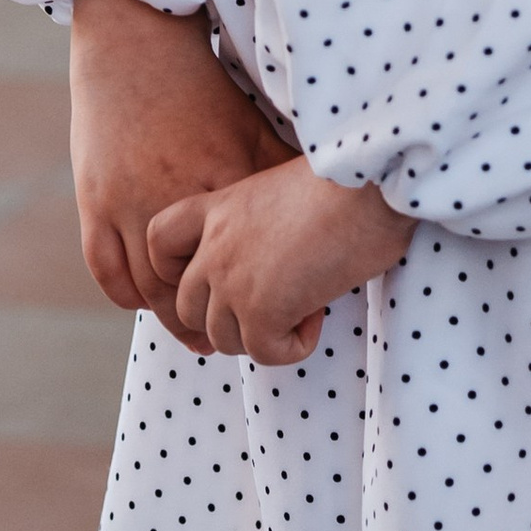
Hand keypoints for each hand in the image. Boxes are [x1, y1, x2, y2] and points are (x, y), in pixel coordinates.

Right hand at [69, 0, 285, 346]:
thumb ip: (279, 172)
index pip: (245, 267)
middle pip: (192, 293)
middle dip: (212, 325)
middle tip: (230, 339)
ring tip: (194, 328)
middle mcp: (172, 197)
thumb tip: (331, 198)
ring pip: (149, 291)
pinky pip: (106, 272)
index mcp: (221, 181)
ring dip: (171, 317)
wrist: (135, 45)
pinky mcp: (92, 202)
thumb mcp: (251, 126)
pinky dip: (127, 294)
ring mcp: (126, 203)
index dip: (265, 303)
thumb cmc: (203, 87)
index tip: (281, 318)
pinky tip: (148, 298)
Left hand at [148, 157, 414, 368]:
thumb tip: (277, 253)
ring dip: (262, 334)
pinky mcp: (261, 310)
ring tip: (304, 305)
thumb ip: (260, 220)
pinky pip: (264, 353)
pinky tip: (318, 313)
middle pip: (187, 307)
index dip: (174, 270)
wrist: (370, 181)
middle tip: (274, 305)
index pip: (160, 242)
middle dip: (228, 317)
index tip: (215, 279)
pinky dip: (293, 345)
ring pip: (223, 338)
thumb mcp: (283, 185)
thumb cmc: (345, 177)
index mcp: (219, 207)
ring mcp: (233, 280)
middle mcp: (215, 246)